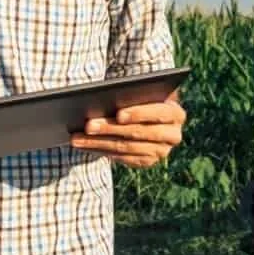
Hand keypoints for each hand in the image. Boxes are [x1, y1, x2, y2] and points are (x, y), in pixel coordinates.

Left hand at [70, 91, 185, 167]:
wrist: (149, 114)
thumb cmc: (143, 96)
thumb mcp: (142, 93)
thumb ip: (132, 95)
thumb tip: (106, 100)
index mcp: (176, 113)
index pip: (158, 113)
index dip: (139, 113)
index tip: (119, 114)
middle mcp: (173, 135)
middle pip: (138, 132)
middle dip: (111, 129)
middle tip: (88, 125)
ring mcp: (161, 151)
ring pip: (126, 147)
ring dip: (99, 142)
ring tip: (78, 137)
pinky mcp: (148, 161)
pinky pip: (122, 158)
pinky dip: (101, 150)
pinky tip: (85, 145)